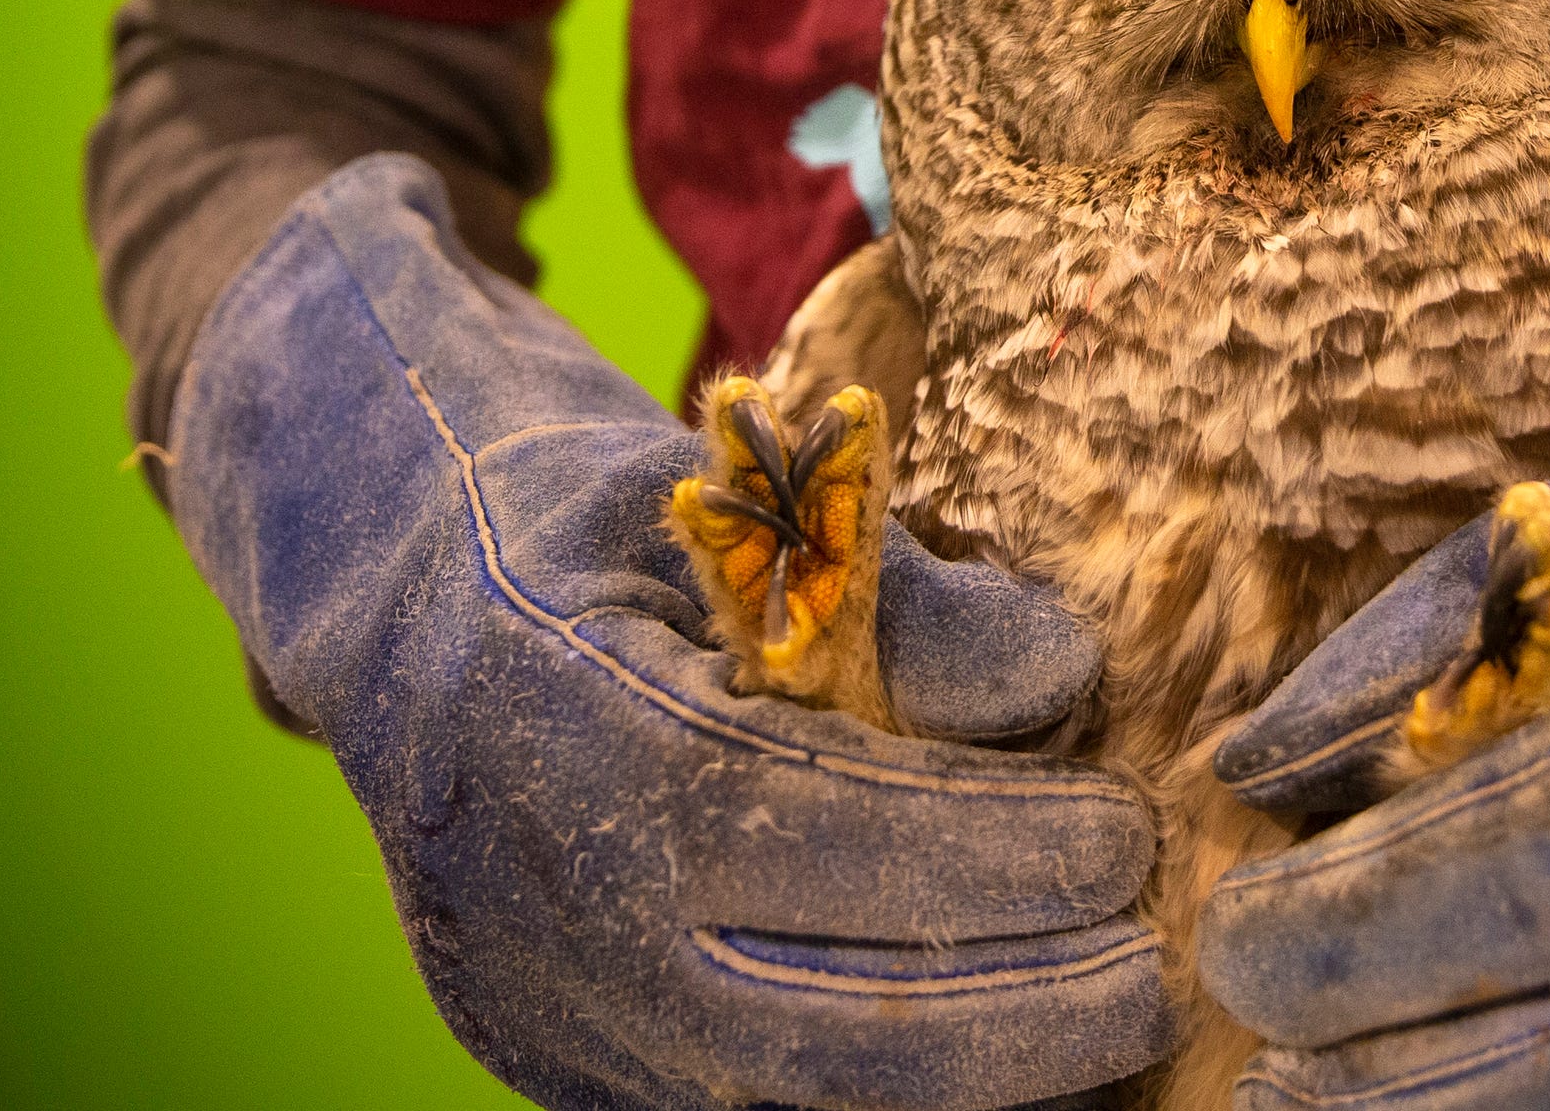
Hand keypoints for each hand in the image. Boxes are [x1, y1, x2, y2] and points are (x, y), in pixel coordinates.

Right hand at [167, 156, 1171, 1110]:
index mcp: (560, 725)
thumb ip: (895, 590)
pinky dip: (891, 1102)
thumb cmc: (583, 529)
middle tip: (1155, 968)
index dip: (988, 851)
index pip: (800, 827)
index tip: (1126, 835)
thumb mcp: (725, 500)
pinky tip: (1009, 1061)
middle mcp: (532, 905)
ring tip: (1106, 1027)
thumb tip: (1060, 686)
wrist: (395, 611)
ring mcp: (541, 1015)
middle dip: (1020, 1012)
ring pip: (793, 1106)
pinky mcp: (564, 1075)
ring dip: (976, 1084)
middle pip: (816, 1020)